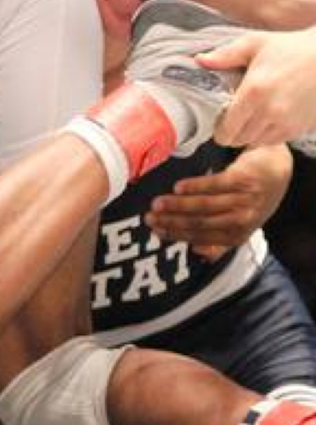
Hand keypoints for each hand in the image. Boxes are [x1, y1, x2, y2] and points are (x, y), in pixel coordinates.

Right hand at [144, 145, 292, 260]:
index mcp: (237, 237)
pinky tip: (178, 188)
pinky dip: (194, 187)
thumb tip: (197, 253)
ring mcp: (244, 200)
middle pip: (199, 223)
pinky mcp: (243, 180)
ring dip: (177, 205)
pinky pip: (214, 185)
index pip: (200, 238)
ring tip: (157, 202)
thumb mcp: (239, 225)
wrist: (275, 171)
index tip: (155, 230)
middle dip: (171, 221)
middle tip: (149, 217)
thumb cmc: (250, 200)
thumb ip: (219, 242)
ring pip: (204, 205)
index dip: (175, 235)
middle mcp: (242, 221)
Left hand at [197, 28, 315, 146]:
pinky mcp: (299, 129)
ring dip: (250, 133)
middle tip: (234, 115)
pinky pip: (274, 141)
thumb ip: (225, 55)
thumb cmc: (291, 48)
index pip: (225, 131)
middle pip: (238, 141)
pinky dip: (267, 133)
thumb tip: (199, 61)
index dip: (219, 128)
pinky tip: (269, 115)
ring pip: (255, 143)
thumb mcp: (255, 44)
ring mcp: (286, 123)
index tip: (220, 118)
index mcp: (253, 93)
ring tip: (253, 114)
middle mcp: (269, 113)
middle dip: (232, 131)